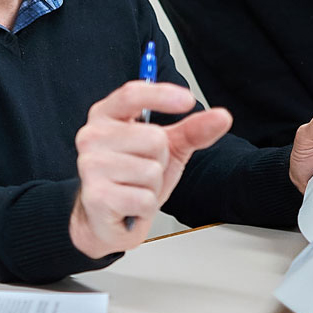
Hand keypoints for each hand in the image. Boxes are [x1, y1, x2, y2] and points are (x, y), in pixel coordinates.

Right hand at [69, 82, 230, 258]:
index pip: (131, 95)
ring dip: (153, 185)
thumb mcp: (166, 149)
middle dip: (160, 159)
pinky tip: (130, 205)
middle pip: (153, 138)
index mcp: (105, 116)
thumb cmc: (133, 177)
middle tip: (143, 169)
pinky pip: (145, 198)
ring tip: (136, 187)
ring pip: (151, 171)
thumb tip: (222, 116)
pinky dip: (146, 206)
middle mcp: (91, 136)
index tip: (188, 100)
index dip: (161, 94)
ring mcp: (90, 166)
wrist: (107, 218)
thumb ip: (192, 130)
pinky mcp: (96, 197)